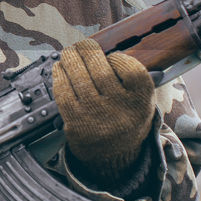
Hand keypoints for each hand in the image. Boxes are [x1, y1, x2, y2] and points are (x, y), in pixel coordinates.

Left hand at [51, 38, 155, 185]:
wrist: (112, 155)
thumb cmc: (125, 117)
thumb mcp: (140, 100)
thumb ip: (131, 77)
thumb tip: (108, 48)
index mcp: (141, 101)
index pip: (131, 70)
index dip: (118, 58)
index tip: (111, 56)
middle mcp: (120, 110)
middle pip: (101, 71)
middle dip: (88, 52)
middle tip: (82, 45)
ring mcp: (96, 116)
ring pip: (80, 78)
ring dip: (70, 60)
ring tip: (69, 53)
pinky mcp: (76, 122)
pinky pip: (63, 93)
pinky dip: (59, 76)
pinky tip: (60, 69)